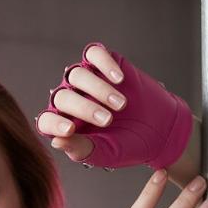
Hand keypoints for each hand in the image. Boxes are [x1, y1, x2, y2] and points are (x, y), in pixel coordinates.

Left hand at [35, 42, 192, 170]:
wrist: (160, 129)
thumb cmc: (129, 145)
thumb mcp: (105, 153)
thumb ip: (81, 149)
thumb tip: (56, 142)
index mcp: (65, 126)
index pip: (48, 121)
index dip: (54, 124)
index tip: (69, 130)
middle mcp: (71, 102)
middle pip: (63, 97)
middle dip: (84, 108)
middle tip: (107, 120)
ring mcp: (86, 81)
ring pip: (77, 75)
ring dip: (98, 89)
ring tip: (120, 104)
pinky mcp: (104, 64)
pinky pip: (94, 55)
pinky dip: (104, 64)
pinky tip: (119, 78)